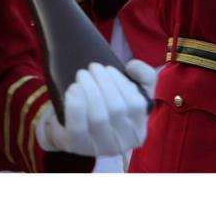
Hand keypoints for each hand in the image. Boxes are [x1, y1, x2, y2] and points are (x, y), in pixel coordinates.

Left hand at [36, 61, 153, 155]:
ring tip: (82, 75)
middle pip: (116, 109)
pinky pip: (78, 127)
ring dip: (89, 89)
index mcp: (138, 131)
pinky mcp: (76, 146)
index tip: (108, 68)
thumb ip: (144, 76)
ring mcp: (99, 147)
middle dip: (103, 82)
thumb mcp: (129, 92)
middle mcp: (122, 143)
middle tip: (91, 68)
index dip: (122, 83)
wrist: (71, 127)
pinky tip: (73, 89)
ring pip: (98, 117)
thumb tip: (133, 66)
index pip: (137, 105)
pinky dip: (76, 105)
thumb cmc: (106, 106)